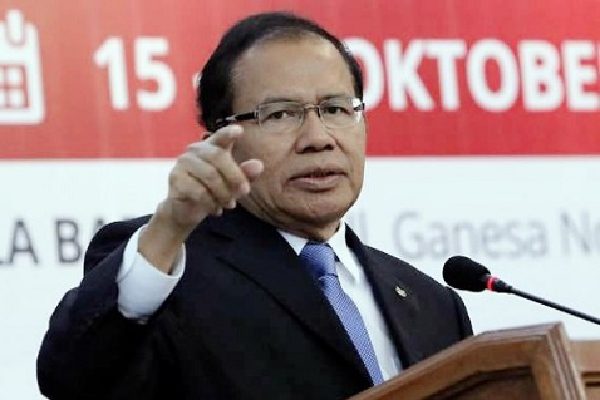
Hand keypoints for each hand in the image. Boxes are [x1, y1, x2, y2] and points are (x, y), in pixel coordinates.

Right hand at [140, 125, 263, 272]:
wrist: (186, 210)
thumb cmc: (213, 190)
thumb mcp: (233, 183)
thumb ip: (246, 174)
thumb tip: (259, 165)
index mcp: (212, 146)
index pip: (220, 136)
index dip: (228, 133)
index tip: (239, 131)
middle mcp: (195, 150)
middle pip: (218, 157)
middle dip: (235, 176)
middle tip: (245, 192)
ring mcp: (183, 163)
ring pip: (209, 176)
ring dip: (224, 193)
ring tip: (230, 204)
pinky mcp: (175, 179)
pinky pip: (198, 191)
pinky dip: (211, 203)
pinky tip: (216, 209)